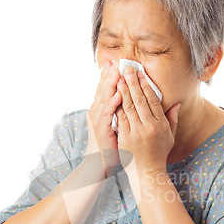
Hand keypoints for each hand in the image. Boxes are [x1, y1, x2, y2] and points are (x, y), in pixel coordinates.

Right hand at [86, 61, 121, 176]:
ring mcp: (98, 120)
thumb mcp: (116, 125)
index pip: (106, 89)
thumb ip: (121, 112)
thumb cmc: (110, 145)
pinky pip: (107, 114)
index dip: (110, 76)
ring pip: (104, 98)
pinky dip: (112, 103)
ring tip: (116, 71)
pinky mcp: (101, 129)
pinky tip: (118, 95)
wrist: (99, 163)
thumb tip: (126, 101)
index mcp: (102, 110)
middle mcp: (97, 112)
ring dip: (109, 84)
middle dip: (109, 74)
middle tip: (115, 60)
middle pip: (103, 89)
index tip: (116, 63)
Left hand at [115, 67, 180, 177]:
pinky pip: (120, 118)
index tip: (140, 73)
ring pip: (128, 106)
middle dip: (132, 81)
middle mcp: (149, 127)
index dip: (145, 84)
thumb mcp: (170, 136)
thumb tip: (177, 103)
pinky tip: (113, 95)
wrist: (147, 172)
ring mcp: (136, 132)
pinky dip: (116, 105)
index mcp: (160, 124)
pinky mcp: (125, 138)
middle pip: (140, 99)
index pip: (152, 99)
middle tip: (127, 68)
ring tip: (118, 77)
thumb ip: (172, 119)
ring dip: (123, 90)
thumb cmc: (159, 153)